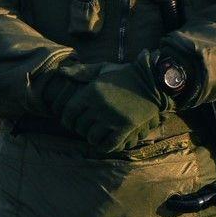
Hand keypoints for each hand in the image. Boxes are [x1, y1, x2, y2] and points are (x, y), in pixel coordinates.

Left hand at [55, 58, 172, 153]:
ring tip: (95, 134)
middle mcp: (99, 106)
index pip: (68, 114)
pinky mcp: (126, 127)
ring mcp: (112, 118)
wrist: (154, 81)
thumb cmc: (125, 75)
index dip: (67, 121)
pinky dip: (104, 147)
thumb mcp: (103, 69)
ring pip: (92, 137)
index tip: (71, 122)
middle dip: (81, 129)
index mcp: (90, 92)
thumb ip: (82, 72)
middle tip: (86, 128)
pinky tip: (104, 144)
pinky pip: (109, 144)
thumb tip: (61, 72)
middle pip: (80, 126)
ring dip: (92, 138)